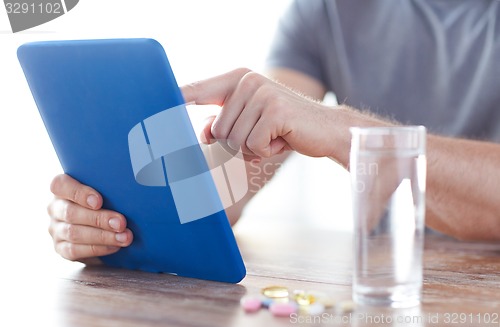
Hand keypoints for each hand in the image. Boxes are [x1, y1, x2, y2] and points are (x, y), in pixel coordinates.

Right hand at [47, 174, 132, 262]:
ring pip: (74, 233)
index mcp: (63, 189)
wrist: (106, 227)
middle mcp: (56, 208)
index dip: (79, 193)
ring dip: (102, 236)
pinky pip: (75, 250)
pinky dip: (98, 249)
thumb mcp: (107, 192)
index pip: (60, 185)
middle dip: (99, 219)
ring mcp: (56, 229)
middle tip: (121, 223)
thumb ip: (110, 189)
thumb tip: (130, 190)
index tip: (99, 201)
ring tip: (124, 237)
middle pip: (70, 212)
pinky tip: (114, 246)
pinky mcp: (61, 248)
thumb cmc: (108, 201)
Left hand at [181, 68, 340, 158]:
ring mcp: (261, 93)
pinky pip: (253, 145)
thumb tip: (203, 134)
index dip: (176, 99)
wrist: (326, 129)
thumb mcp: (249, 124)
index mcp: (238, 79)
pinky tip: (283, 139)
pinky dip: (267, 151)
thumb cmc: (283, 128)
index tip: (154, 106)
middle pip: (217, 130)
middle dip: (237, 143)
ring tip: (274, 135)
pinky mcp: (274, 110)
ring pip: (233, 140)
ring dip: (254, 148)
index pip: (199, 90)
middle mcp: (247, 81)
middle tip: (263, 135)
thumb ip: (223, 125)